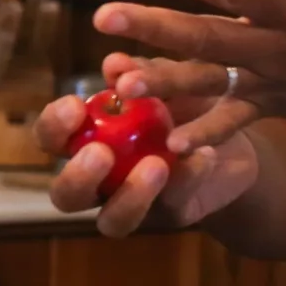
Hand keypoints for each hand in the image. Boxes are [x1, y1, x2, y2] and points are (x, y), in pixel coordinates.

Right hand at [38, 54, 262, 235]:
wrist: (234, 134)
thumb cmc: (182, 100)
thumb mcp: (164, 78)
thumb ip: (139, 72)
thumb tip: (115, 63)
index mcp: (85, 141)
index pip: (51, 139)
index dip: (54, 126)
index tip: (76, 105)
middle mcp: (99, 181)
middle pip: (65, 196)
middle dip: (78, 177)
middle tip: (101, 152)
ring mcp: (132, 206)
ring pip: (111, 222)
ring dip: (129, 196)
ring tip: (156, 165)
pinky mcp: (170, 216)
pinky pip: (172, 206)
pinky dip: (187, 179)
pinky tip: (204, 156)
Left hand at [91, 0, 285, 148]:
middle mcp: (278, 47)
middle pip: (209, 37)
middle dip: (155, 28)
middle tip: (104, 16)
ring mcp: (270, 81)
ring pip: (210, 82)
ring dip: (165, 82)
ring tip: (120, 80)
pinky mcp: (269, 106)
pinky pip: (233, 122)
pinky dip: (207, 133)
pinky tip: (171, 142)